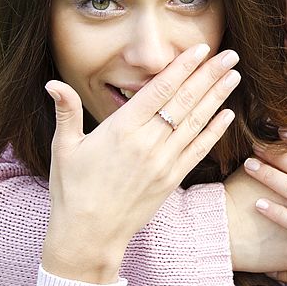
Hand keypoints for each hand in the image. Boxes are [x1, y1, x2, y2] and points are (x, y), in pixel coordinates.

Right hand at [42, 44, 240, 283]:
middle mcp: (147, 143)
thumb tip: (52, 82)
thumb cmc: (72, 190)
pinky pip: (198, 150)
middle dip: (209, 75)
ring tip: (234, 75)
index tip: (201, 49)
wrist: (88, 236)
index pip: (160, 89)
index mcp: (121, 129)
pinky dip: (214, 131)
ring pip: (196, 122)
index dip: (182, 67)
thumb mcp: (63, 148)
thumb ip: (66, 111)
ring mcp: (163, 162)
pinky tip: (227, 114)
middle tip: (231, 55)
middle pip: (185, 101)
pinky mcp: (172, 180)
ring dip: (218, 97)